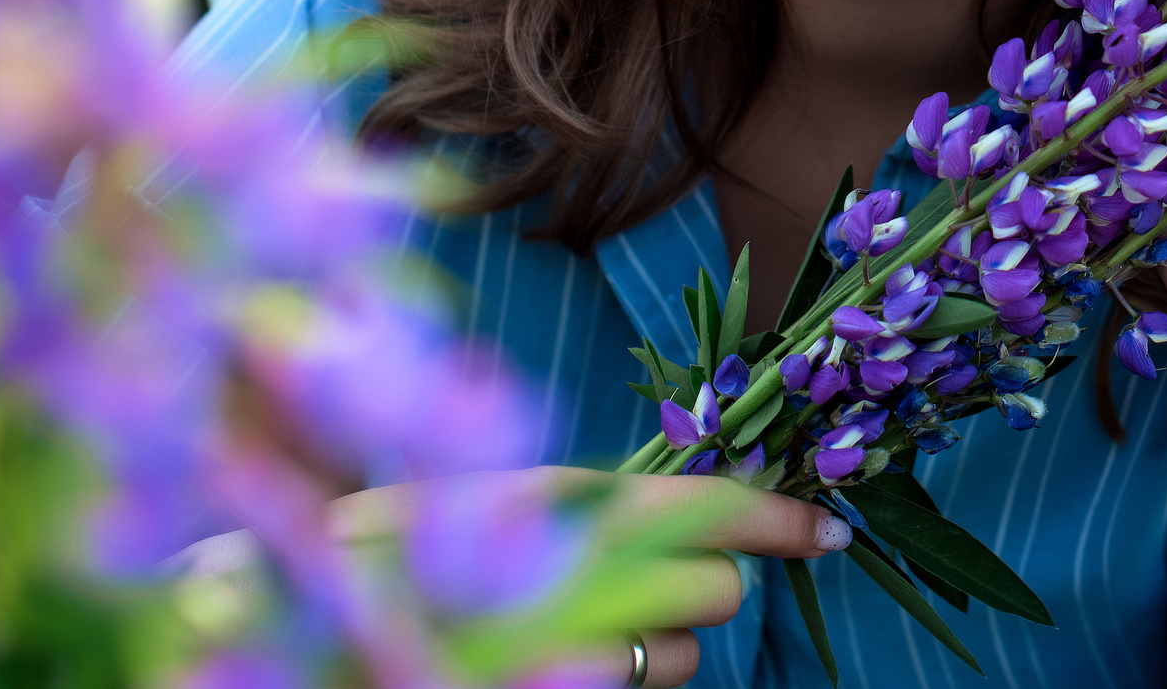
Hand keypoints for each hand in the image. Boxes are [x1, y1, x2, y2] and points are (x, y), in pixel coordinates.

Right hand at [325, 470, 852, 685]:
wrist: (335, 624)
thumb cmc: (410, 554)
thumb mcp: (506, 506)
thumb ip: (594, 509)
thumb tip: (675, 515)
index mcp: (572, 497)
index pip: (714, 503)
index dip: (782, 519)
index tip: (832, 531)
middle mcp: (587, 565)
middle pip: (717, 586)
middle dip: (701, 591)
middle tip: (641, 588)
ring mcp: (577, 642)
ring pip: (685, 658)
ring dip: (659, 650)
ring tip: (579, 631)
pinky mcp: (566, 686)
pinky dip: (613, 679)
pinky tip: (562, 663)